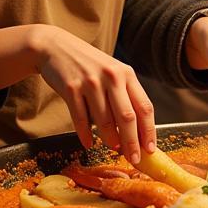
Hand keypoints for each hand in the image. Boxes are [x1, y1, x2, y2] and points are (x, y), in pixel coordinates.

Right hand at [28, 25, 155, 163]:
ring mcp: (90, 82)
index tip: (150, 149)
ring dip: (110, 139)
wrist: (56, 48)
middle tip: (134, 159)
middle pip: (127, 117)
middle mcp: (111, 77)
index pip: (144, 106)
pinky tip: (89, 144)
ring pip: (104, 120)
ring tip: (113, 148)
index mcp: (127, 74)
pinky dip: (85, 135)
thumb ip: (125, 97)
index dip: (149, 130)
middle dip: (132, 142)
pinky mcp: (71, 88)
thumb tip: (136, 132)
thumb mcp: (112, 74)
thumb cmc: (89, 66)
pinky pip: (80, 119)